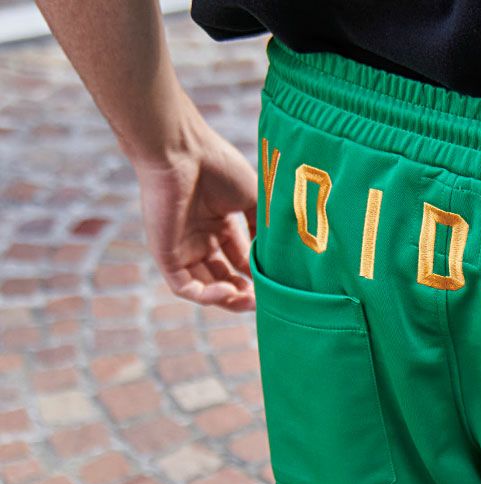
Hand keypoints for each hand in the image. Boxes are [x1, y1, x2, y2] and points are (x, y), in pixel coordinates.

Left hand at [133, 103, 257, 312]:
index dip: (256, 275)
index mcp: (218, 224)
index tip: (275, 284)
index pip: (238, 260)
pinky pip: (184, 287)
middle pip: (222, 278)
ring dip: (228, 300)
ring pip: (204, 288)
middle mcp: (199, 238)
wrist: (180, 149)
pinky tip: (228, 291)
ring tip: (249, 300)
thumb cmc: (216, 165)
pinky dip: (207, 296)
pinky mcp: (165, 253)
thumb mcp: (253, 198)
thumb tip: (278, 255)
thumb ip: (264, 227)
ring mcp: (181, 247)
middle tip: (263, 299)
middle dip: (243, 293)